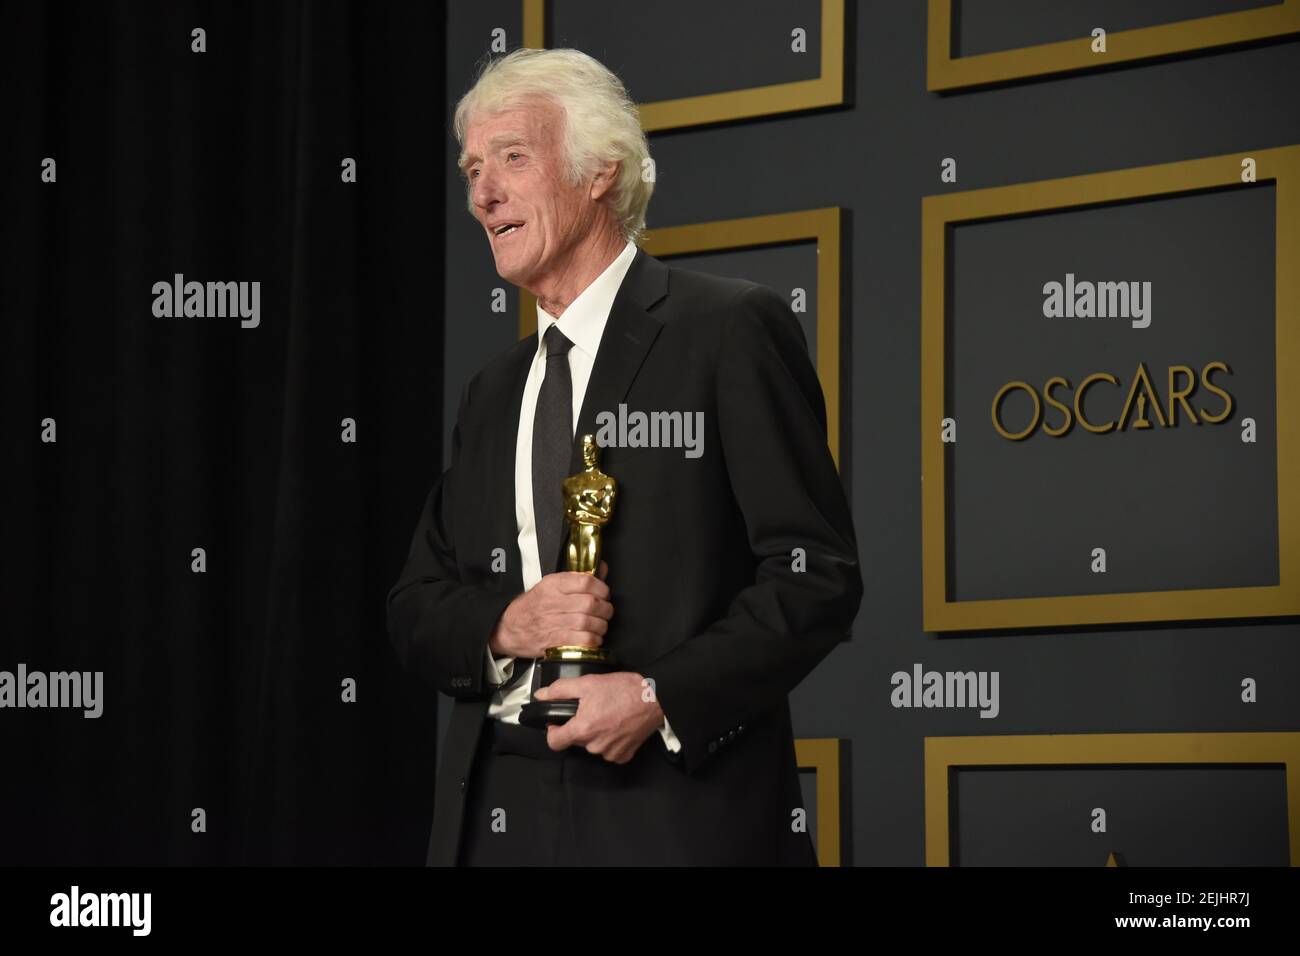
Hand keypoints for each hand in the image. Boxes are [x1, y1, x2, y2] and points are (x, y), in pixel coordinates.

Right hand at [489, 561, 611, 658]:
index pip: (586, 581)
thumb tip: (602, 568)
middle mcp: (552, 601)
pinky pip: (581, 640)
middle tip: (605, 612)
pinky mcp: (553, 641)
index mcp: (553, 584)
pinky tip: (593, 638)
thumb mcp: (552, 586)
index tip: (604, 594)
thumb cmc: (533, 606)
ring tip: (600, 625)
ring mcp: (552, 622)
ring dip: (601, 626)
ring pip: (588, 622)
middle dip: (605, 609)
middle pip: (590, 603)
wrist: (508, 627)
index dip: (602, 588)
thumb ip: (578, 578)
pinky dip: (593, 640)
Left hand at [537, 671, 664, 763]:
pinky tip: (618, 726)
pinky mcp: (623, 756)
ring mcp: (610, 753)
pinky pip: (608, 751)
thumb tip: (541, 695)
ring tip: (608, 715)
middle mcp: (595, 746)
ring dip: (596, 733)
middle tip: (592, 709)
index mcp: (583, 729)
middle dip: (580, 726)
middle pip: (576, 741)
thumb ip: (560, 690)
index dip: (553, 730)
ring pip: (592, 745)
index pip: (554, 742)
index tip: (559, 721)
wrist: (654, 699)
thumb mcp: (588, 683)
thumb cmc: (624, 690)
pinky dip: (610, 740)